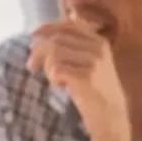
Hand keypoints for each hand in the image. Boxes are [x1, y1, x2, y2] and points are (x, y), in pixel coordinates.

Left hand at [27, 17, 128, 140]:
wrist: (110, 115)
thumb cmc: (93, 88)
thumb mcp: (87, 62)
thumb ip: (72, 45)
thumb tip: (46, 30)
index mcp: (98, 41)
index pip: (67, 25)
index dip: (47, 28)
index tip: (32, 35)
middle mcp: (97, 48)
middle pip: (56, 40)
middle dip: (38, 52)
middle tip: (31, 66)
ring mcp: (94, 61)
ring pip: (54, 53)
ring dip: (47, 67)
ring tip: (55, 79)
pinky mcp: (87, 76)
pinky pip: (56, 69)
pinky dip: (53, 78)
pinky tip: (61, 86)